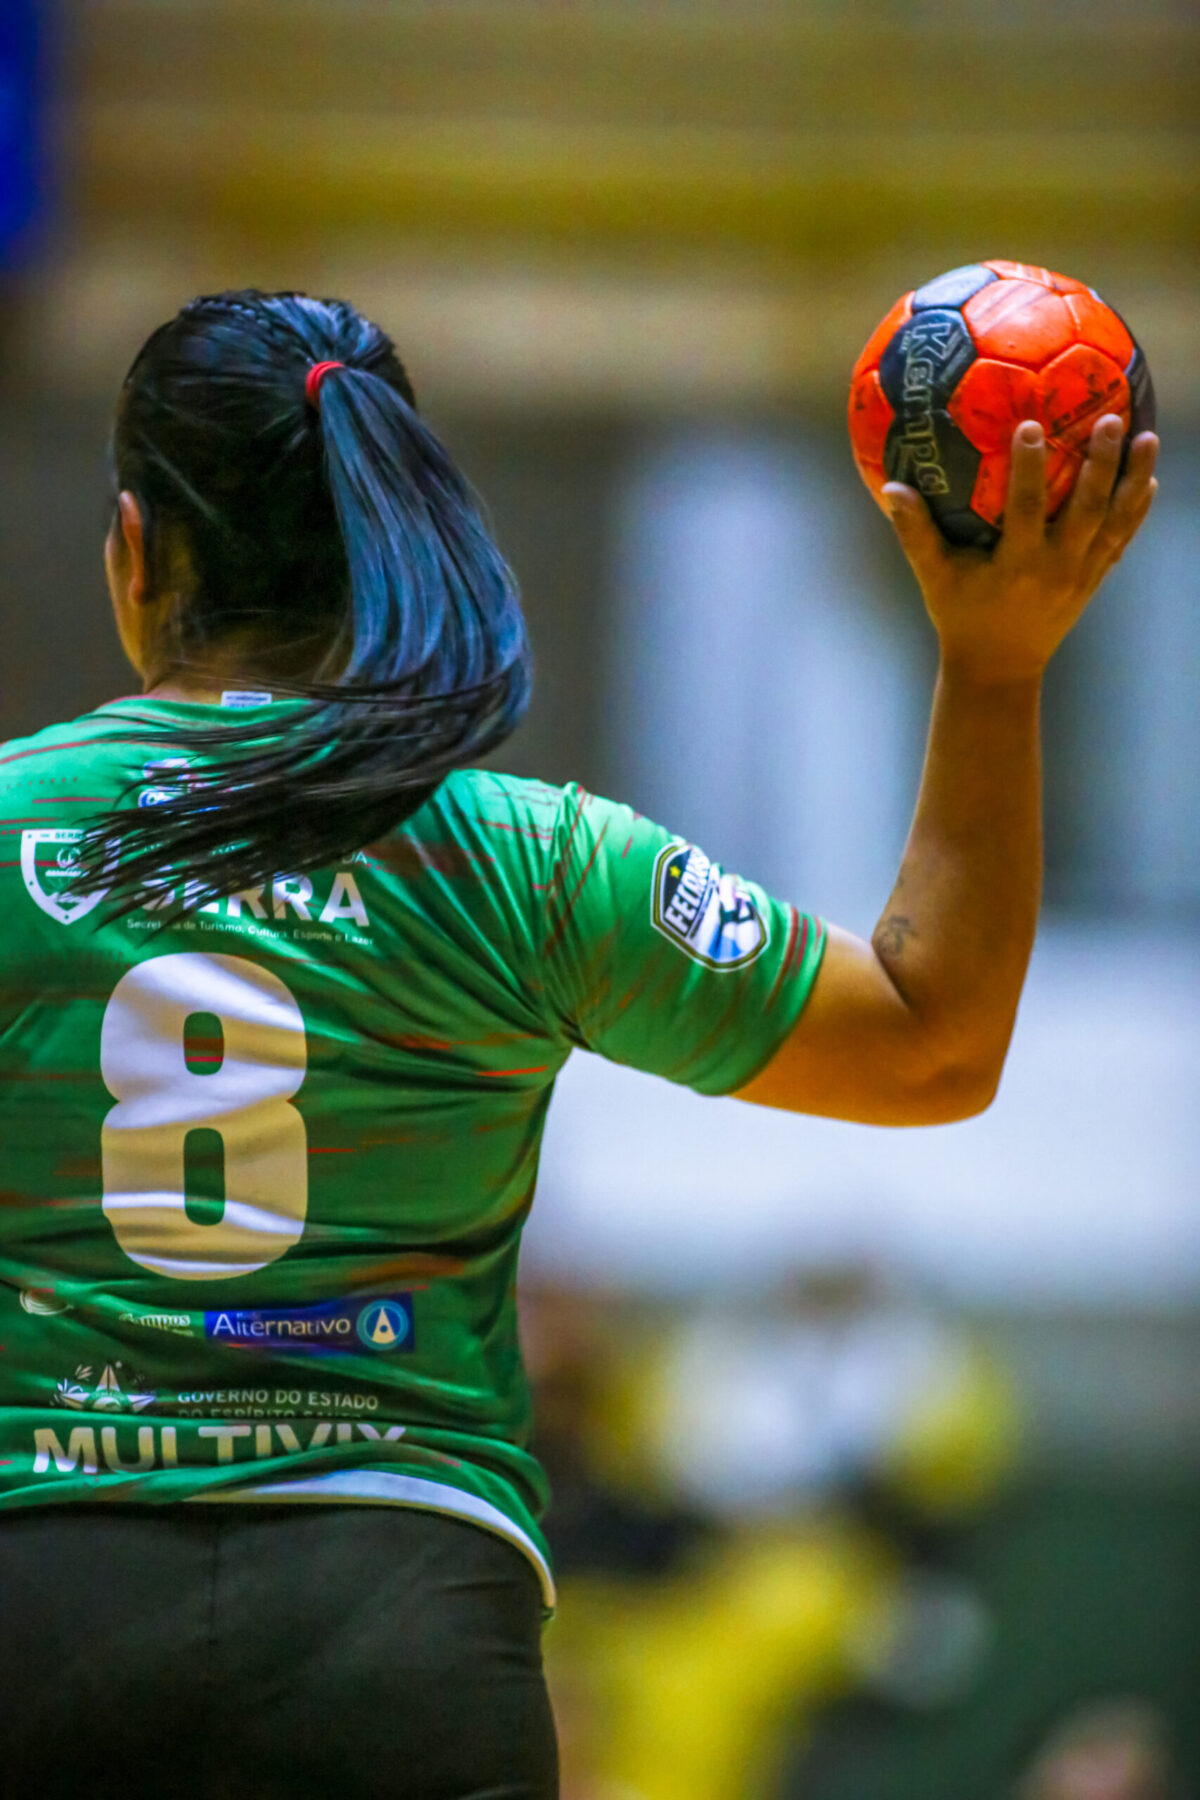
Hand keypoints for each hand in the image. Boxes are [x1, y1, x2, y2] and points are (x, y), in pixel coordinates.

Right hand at [883, 415, 1158, 683]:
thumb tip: (892, 489)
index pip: (1027, 508)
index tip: (1031, 426)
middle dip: (1101, 463)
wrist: (998, 670)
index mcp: (1017, 564)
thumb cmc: (962, 619)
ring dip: (1133, 479)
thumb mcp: (935, 579)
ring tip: (1148, 437)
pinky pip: (1120, 540)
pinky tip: (1148, 481)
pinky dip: (1136, 511)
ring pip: (1114, 521)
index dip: (1029, 467)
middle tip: (1109, 419)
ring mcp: (1081, 574)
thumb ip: (915, 534)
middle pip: (1086, 509)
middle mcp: (1056, 567)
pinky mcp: (1093, 580)